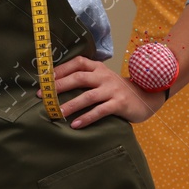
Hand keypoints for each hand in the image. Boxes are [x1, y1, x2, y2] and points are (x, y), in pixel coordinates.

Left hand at [37, 55, 163, 127]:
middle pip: (79, 78)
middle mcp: (104, 76)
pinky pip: (100, 111)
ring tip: (56, 113)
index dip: (60, 69)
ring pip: (88, 96)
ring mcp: (112, 90)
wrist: (145, 97)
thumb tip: (57, 86)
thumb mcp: (103, 79)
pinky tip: (75, 125)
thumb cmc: (117, 91)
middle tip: (44, 96)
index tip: (45, 78)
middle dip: (59, 86)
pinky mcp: (119, 104)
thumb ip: (86, 79)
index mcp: (98, 68)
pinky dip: (86, 118)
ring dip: (70, 105)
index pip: (77, 63)